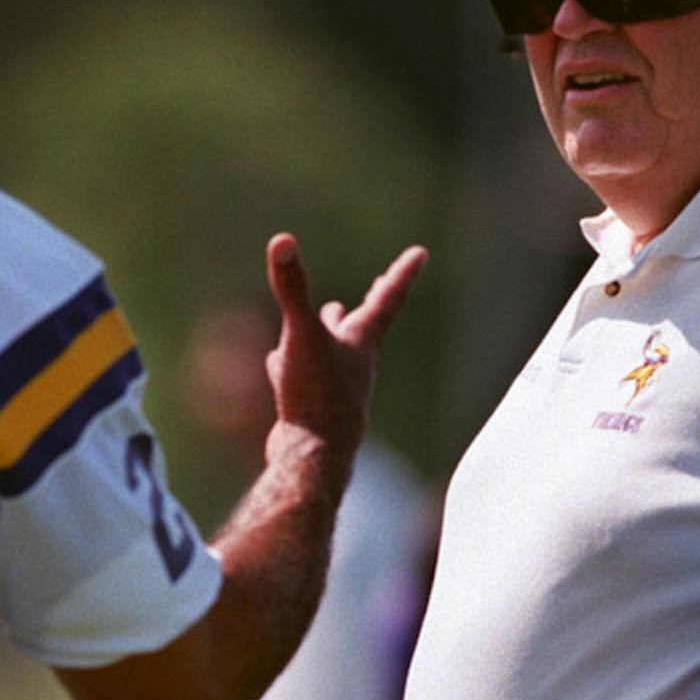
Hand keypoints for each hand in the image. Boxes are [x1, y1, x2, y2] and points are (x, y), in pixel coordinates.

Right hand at [263, 233, 426, 467]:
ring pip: (332, 349)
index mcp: (361, 344)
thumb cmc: (316, 397)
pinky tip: (279, 362)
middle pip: (366, 324)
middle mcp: (355, 364)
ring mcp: (336, 388)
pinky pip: (302, 375)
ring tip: (329, 314)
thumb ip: (292, 288)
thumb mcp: (302, 336)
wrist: (311, 459)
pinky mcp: (312, 408)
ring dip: (330, 330)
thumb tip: (282, 240)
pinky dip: (293, 362)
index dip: (402, 272)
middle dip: (372, 299)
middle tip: (383, 282)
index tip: (421, 253)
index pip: (387, 299)